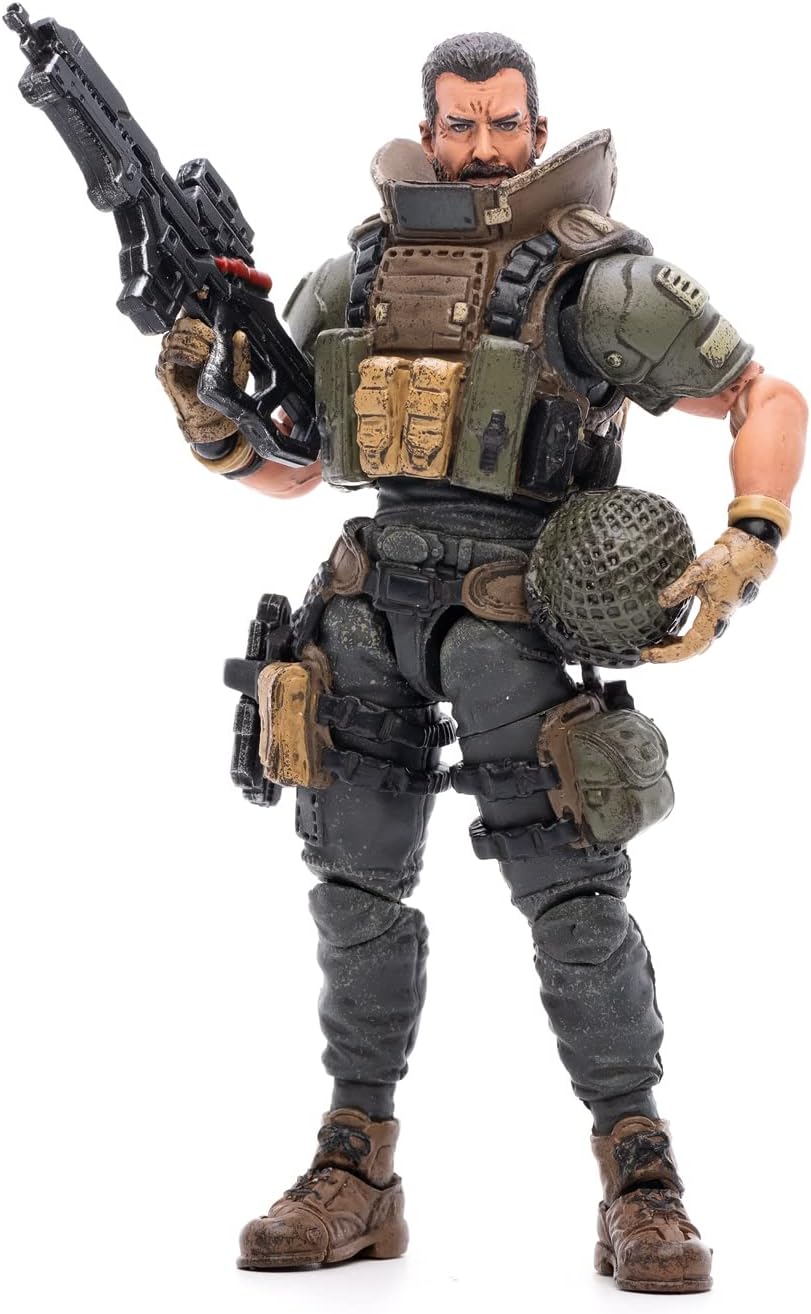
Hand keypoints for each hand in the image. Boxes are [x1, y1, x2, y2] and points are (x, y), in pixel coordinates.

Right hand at [156, 316, 249, 443]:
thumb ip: (239, 351)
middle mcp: (181, 344)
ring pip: (175, 335)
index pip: (190, 314)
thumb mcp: (236, 368)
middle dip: (199, 328)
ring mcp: (170, 356)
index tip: (205, 298)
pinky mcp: (164, 370)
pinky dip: (185, 354)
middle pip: (182, 321)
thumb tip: (240, 334)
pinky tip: (197, 362)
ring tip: (207, 356)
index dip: (196, 305)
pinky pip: (168, 353)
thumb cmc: (220, 392)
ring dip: (194, 343)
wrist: (211, 417)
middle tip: (212, 341)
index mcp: (196, 339)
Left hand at [640, 527, 776, 663]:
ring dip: (675, 645)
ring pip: (696, 641)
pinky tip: (669, 631)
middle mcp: (718, 622)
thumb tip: (661, 601)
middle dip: (668, 653)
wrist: (751, 550)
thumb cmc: (729, 560)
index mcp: (715, 616)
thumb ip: (680, 587)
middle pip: (691, 648)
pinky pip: (698, 630)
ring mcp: (718, 616)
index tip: (649, 653)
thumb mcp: (700, 570)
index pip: (690, 646)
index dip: (668, 654)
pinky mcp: (716, 609)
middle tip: (647, 652)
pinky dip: (682, 635)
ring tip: (654, 643)